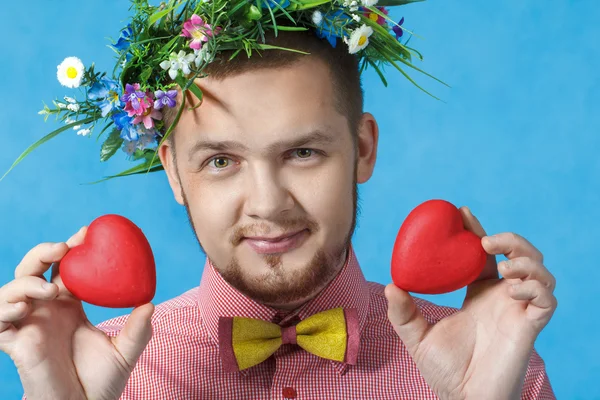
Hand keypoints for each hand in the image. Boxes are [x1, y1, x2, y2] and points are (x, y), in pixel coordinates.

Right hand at [0, 227, 154, 399]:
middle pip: (34, 270)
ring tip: (50, 289)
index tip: (86, 232)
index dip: (70, 248)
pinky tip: (23, 309)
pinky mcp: (15, 344)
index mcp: (70, 305)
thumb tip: (150, 303)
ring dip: (26, 282)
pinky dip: (4, 310)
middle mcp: (47, 311)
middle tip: (63, 248)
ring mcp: (29, 326)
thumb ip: (138, 330)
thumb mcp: (125, 352)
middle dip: (43, 252)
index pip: (64, 268)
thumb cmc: (102, 380)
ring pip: (12, 290)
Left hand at [385, 207, 556, 399]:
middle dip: (509, 239)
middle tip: (485, 241)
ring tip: (504, 267)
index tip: (462, 212)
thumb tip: (390, 285)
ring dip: (526, 260)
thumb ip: (402, 312)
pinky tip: (511, 291)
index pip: (484, 255)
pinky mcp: (530, 327)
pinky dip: (534, 288)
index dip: (478, 231)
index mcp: (477, 294)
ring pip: (540, 272)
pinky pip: (547, 300)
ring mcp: (518, 311)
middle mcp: (500, 298)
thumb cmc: (444, 370)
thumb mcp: (416, 336)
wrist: (462, 399)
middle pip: (519, 255)